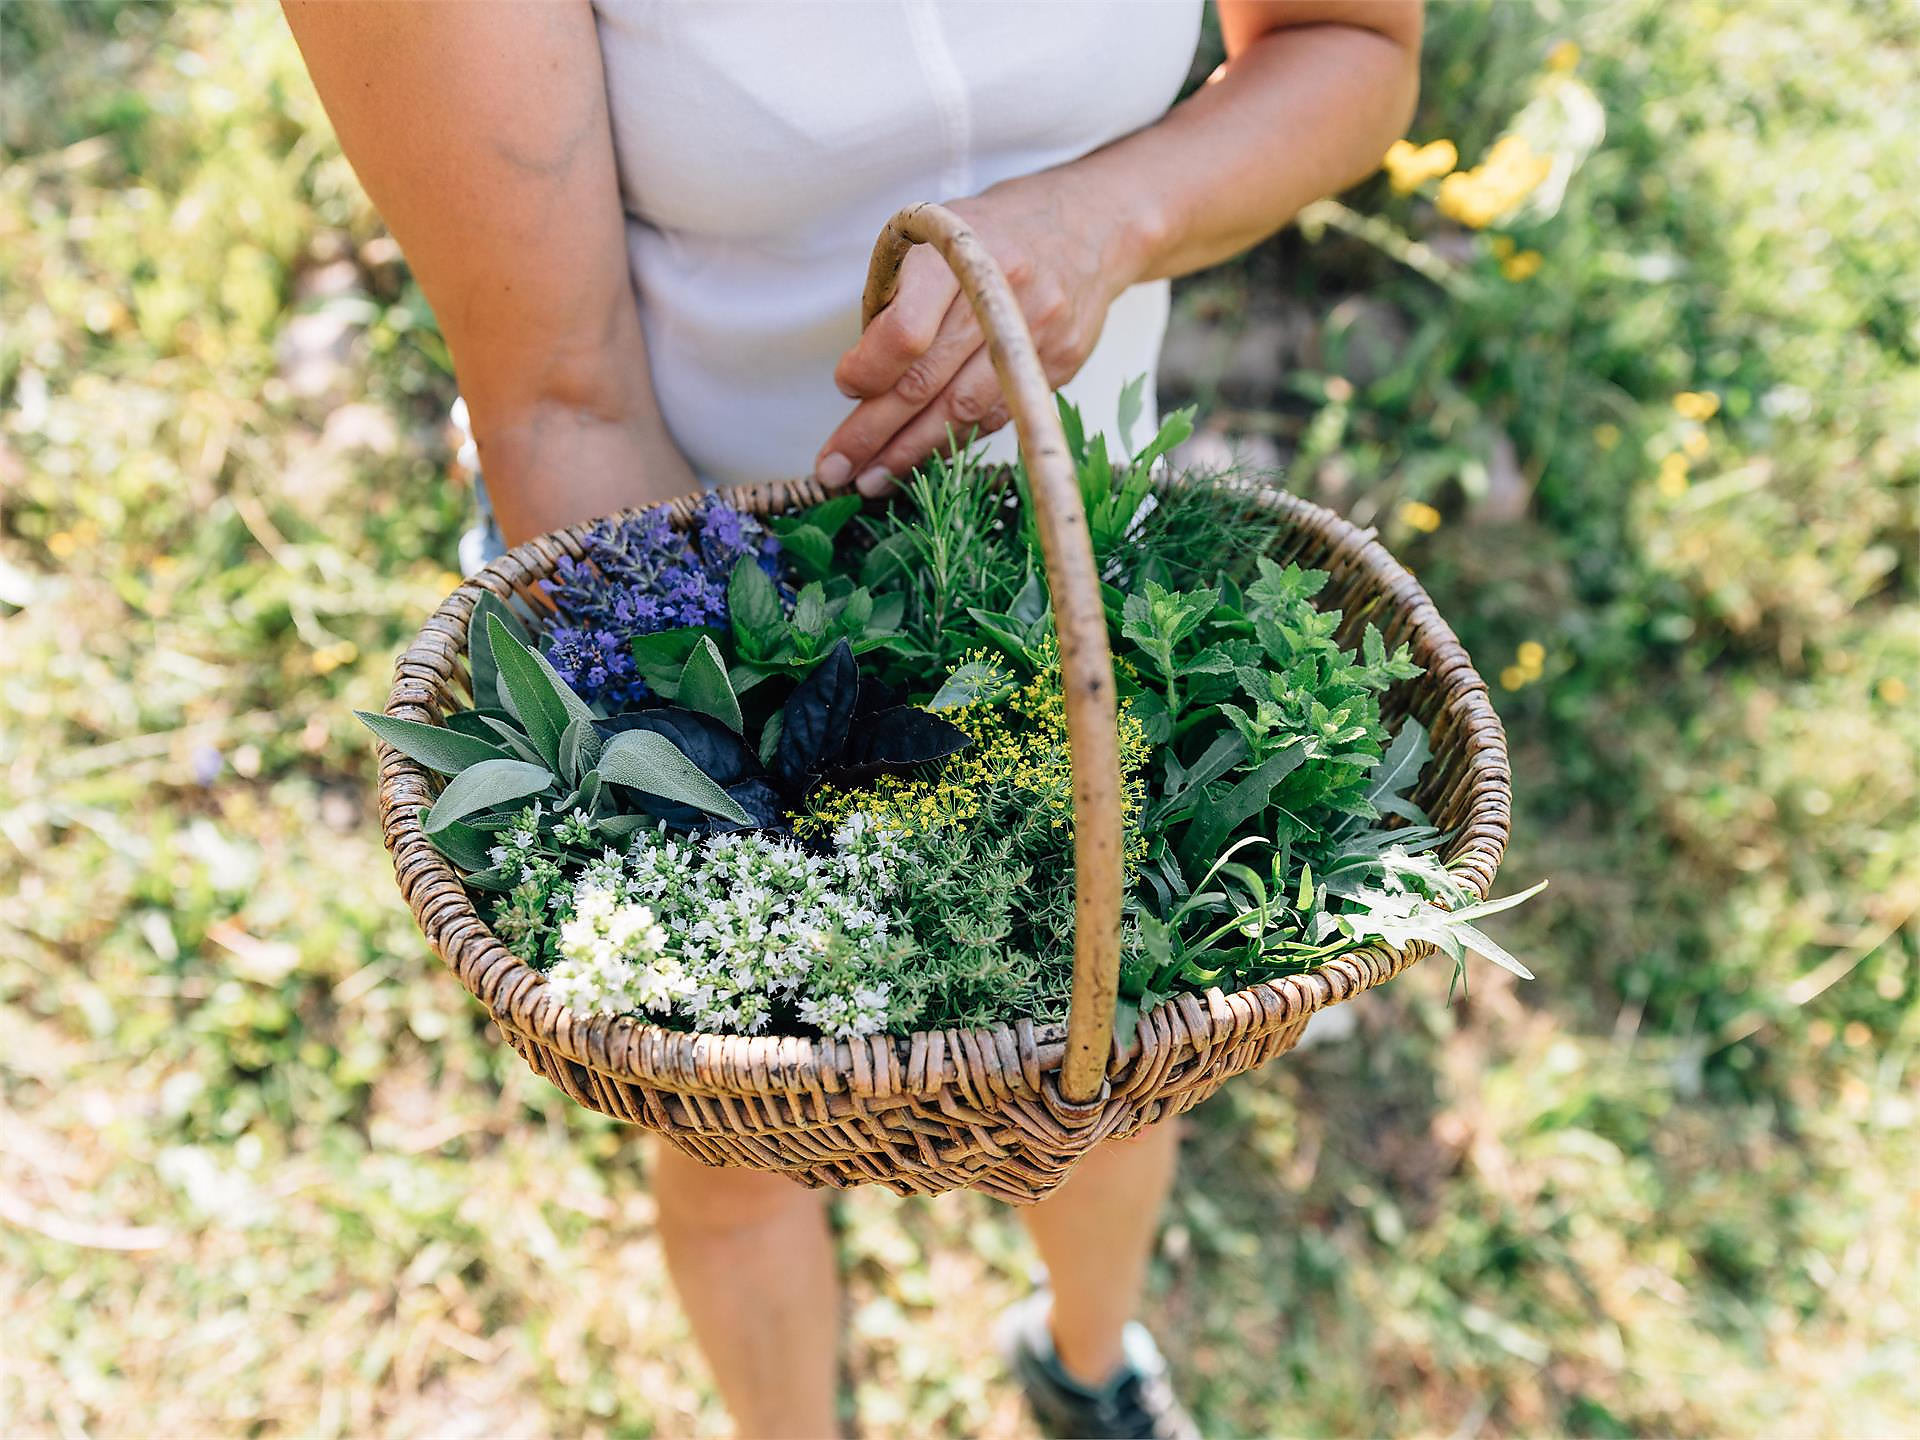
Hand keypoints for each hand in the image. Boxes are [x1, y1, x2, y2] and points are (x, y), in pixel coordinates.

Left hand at [814, 169, 1155, 496]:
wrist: (1088, 224)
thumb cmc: (991, 234)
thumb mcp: (934, 237)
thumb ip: (896, 299)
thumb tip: (861, 384)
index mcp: (958, 251)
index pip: (905, 331)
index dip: (868, 371)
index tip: (846, 388)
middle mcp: (1000, 292)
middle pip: (927, 382)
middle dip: (873, 434)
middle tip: (835, 470)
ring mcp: (1036, 331)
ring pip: (963, 412)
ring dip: (911, 454)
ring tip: (871, 480)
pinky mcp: (1059, 363)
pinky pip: (998, 415)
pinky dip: (955, 441)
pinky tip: (923, 459)